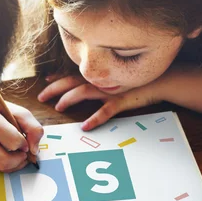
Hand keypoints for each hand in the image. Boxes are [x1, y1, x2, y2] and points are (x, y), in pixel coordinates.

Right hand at [0, 97, 43, 171]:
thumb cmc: (1, 112)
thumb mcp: (19, 112)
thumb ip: (33, 128)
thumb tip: (34, 151)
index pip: (13, 142)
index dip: (24, 144)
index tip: (25, 140)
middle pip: (4, 160)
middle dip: (20, 159)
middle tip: (24, 151)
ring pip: (0, 167)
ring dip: (15, 164)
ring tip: (19, 155)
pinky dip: (9, 165)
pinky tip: (11, 155)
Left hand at [38, 75, 162, 130]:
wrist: (160, 81)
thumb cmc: (136, 82)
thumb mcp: (115, 80)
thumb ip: (99, 81)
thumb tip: (82, 85)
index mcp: (98, 76)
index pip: (72, 75)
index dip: (57, 78)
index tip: (45, 82)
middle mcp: (100, 81)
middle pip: (71, 82)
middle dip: (54, 89)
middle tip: (41, 97)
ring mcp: (110, 90)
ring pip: (84, 92)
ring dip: (69, 99)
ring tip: (58, 107)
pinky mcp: (121, 101)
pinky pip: (105, 111)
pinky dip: (94, 118)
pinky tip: (84, 125)